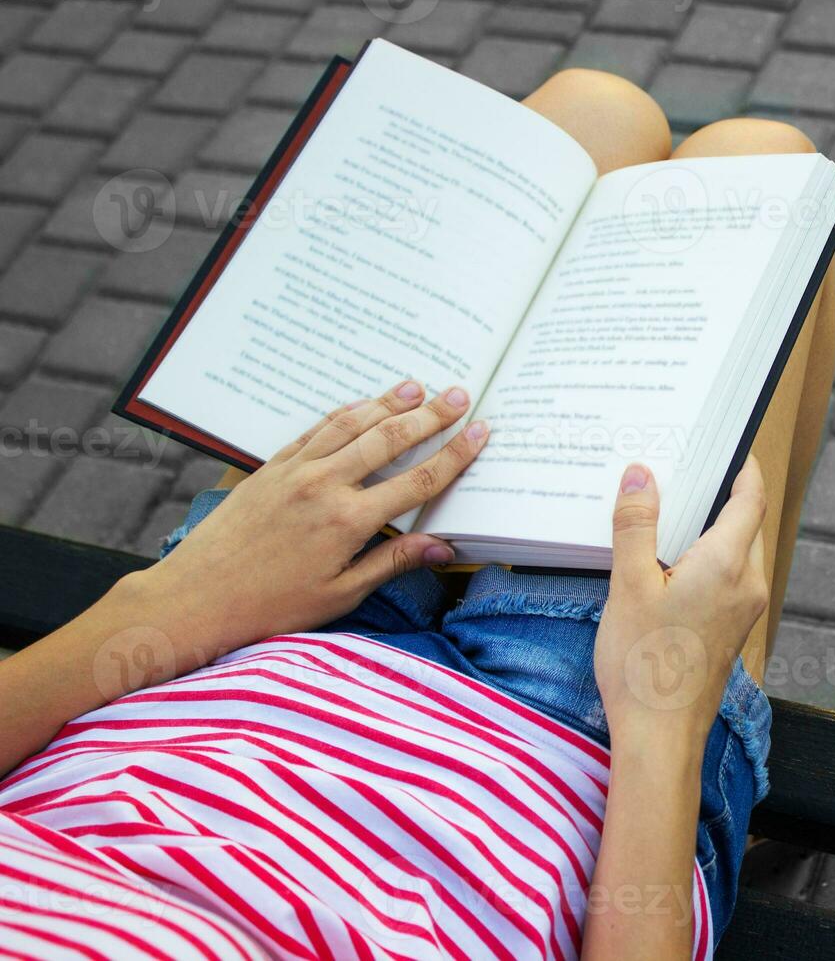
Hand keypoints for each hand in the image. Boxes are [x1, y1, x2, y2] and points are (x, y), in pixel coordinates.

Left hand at [134, 379, 487, 656]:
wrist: (196, 597)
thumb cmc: (271, 606)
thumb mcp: (340, 595)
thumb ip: (393, 563)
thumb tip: (443, 546)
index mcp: (349, 521)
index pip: (417, 480)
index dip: (455, 455)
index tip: (480, 432)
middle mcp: (325, 486)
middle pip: (389, 440)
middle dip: (430, 416)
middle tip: (459, 395)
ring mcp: (295, 472)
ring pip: (352, 424)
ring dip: (388, 403)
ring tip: (418, 387)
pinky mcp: (271, 468)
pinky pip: (315, 430)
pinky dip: (343, 413)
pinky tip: (361, 404)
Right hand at [594, 459, 768, 746]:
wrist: (661, 738)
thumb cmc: (644, 663)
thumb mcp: (628, 584)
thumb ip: (636, 525)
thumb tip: (641, 475)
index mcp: (729, 564)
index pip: (751, 499)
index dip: (745, 469)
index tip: (731, 447)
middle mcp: (748, 585)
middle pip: (748, 525)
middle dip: (725, 496)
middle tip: (689, 472)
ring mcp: (744, 612)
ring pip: (739, 555)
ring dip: (715, 531)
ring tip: (674, 513)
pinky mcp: (731, 633)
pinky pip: (729, 581)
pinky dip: (709, 560)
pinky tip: (672, 565)